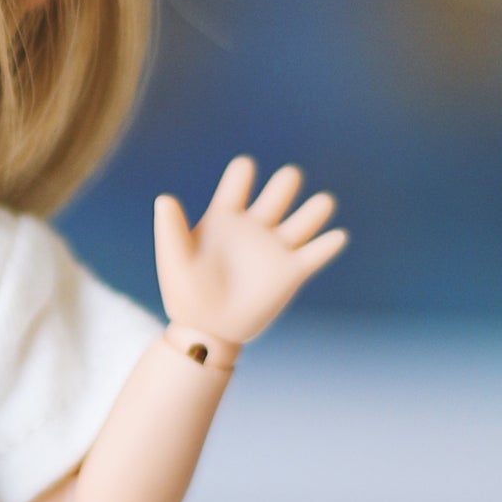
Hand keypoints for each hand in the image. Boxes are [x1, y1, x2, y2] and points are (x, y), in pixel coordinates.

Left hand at [153, 158, 347, 347]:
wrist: (205, 332)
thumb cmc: (184, 294)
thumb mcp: (174, 259)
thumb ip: (170, 228)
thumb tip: (164, 198)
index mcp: (225, 216)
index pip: (239, 180)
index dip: (243, 172)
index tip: (245, 169)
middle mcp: (255, 226)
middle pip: (281, 191)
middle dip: (287, 182)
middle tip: (289, 179)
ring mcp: (275, 248)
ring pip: (306, 218)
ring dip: (318, 208)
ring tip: (322, 204)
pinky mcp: (292, 272)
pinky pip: (317, 253)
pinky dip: (330, 244)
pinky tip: (336, 237)